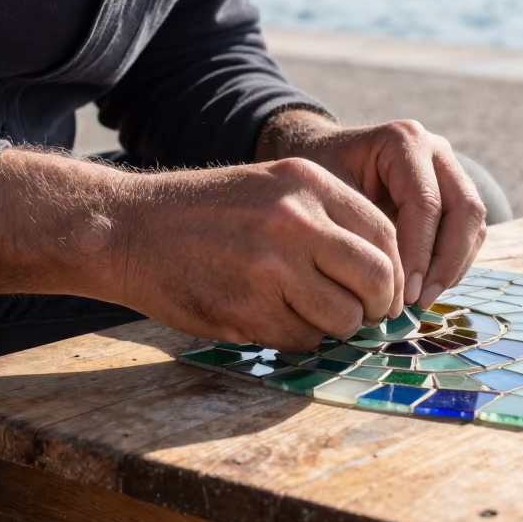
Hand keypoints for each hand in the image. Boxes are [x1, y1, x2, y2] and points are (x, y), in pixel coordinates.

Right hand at [0, 149, 401, 351]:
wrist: (129, 228)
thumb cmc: (207, 211)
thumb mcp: (271, 187)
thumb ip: (327, 220)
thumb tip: (384, 273)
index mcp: (307, 182)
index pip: (385, 234)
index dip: (393, 271)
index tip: (383, 290)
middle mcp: (296, 219)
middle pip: (377, 279)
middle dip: (377, 307)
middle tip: (362, 315)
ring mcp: (271, 266)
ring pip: (343, 318)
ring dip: (334, 327)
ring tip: (307, 315)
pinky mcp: (246, 308)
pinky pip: (301, 340)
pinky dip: (296, 339)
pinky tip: (270, 319)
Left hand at [257, 110, 487, 308]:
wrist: (323, 156)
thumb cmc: (320, 174)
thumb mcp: (328, 193)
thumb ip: (358, 228)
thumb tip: (387, 282)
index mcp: (403, 141)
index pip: (426, 203)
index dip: (419, 252)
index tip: (404, 293)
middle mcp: (434, 149)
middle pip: (464, 209)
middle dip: (446, 262)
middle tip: (418, 301)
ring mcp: (449, 169)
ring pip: (473, 223)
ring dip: (453, 266)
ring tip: (421, 300)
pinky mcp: (454, 192)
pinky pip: (469, 231)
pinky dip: (454, 262)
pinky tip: (425, 287)